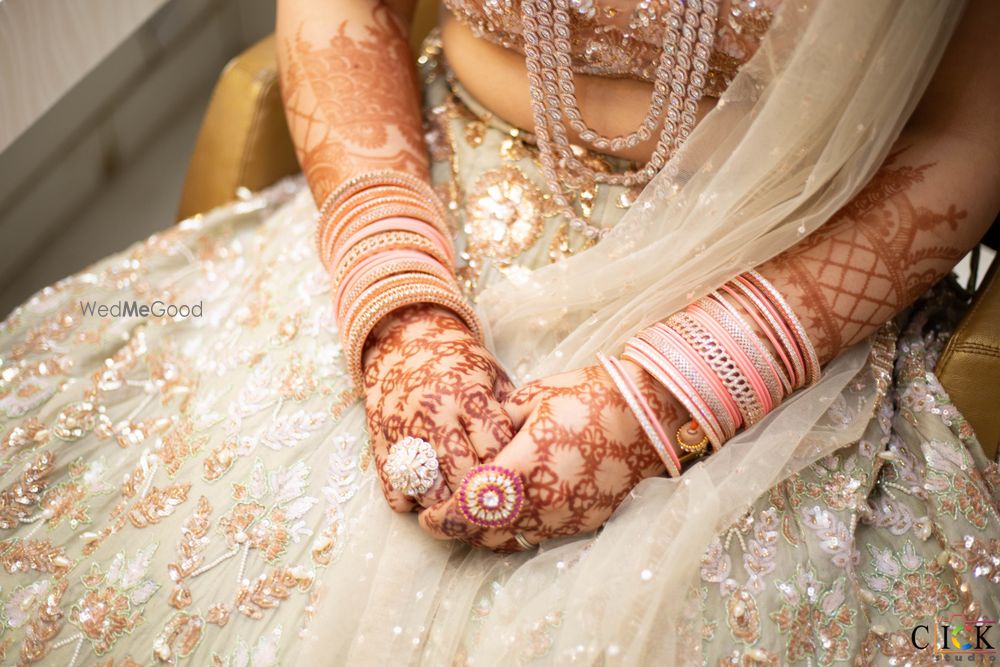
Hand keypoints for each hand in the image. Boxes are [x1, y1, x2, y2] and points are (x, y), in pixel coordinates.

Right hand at [362, 304, 515, 511]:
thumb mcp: (492, 376)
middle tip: (490, 500)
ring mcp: (403, 430)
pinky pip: (397, 490)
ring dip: (447, 502)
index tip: (515, 477)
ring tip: (460, 499)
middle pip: (462, 475)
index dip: (509, 468)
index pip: (495, 448)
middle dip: (479, 493)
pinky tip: (429, 492)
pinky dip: (414, 501)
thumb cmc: (458, 364)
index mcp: (467, 394)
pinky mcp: (379, 442)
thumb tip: (529, 460)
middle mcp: (434, 413)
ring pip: (428, 489)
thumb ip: (510, 414)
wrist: (402, 340)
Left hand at [418, 360, 678, 550]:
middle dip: (457, 529)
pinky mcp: (584, 522)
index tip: (426, 514)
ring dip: (485, 533)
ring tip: (470, 516)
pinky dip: (514, 531)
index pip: (471, 506)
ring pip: (510, 541)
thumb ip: (495, 425)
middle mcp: (545, 501)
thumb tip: (472, 441)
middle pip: (485, 532)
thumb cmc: (587, 396)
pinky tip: (506, 514)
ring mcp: (567, 517)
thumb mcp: (532, 398)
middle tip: (439, 517)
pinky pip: (537, 538)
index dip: (442, 517)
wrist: (647, 413)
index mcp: (527, 465)